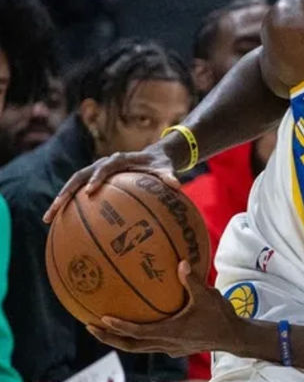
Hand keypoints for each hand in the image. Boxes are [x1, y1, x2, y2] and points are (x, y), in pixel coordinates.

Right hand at [43, 143, 178, 223]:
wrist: (155, 157)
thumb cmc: (161, 166)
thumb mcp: (167, 169)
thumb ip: (169, 176)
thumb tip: (176, 185)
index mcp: (119, 159)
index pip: (105, 167)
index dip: (97, 178)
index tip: (90, 192)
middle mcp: (103, 164)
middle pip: (78, 176)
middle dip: (66, 192)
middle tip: (56, 208)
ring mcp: (95, 172)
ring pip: (72, 185)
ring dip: (60, 200)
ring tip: (48, 219)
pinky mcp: (93, 181)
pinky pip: (78, 193)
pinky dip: (69, 206)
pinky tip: (62, 224)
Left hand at [88, 261, 243, 361]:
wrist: (233, 337)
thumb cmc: (220, 316)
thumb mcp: (208, 296)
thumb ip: (193, 281)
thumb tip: (181, 262)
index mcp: (171, 332)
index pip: (138, 332)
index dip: (119, 327)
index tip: (102, 319)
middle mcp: (166, 343)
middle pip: (130, 346)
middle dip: (109, 338)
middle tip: (90, 326)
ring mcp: (169, 348)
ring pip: (138, 348)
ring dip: (119, 339)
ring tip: (104, 329)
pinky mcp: (174, 348)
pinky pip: (149, 345)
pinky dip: (136, 338)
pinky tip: (133, 327)